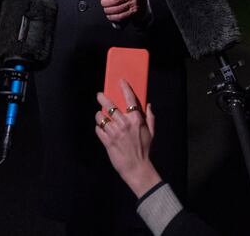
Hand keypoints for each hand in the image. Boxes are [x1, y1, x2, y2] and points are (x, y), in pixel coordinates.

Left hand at [95, 78, 160, 197]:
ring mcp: (115, 133)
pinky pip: (98, 129)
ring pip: (101, 117)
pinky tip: (101, 128)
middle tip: (99, 95)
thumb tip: (149, 105)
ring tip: (100, 115)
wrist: (137, 168)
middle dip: (102, 98)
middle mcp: (124, 124)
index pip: (130, 99)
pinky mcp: (107, 141)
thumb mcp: (151, 133)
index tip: (120, 81)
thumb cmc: (145, 150)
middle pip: (110, 105)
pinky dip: (99, 128)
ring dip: (99, 115)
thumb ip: (150, 118)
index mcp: (136, 120)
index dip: (124, 87)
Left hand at [99, 0, 147, 22]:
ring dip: (108, 10)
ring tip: (105, 8)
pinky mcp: (134, 11)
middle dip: (105, 2)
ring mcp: (134, 3)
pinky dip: (113, 16)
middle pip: (115, 0)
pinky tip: (109, 15)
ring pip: (117, 9)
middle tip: (102, 2)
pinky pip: (121, 15)